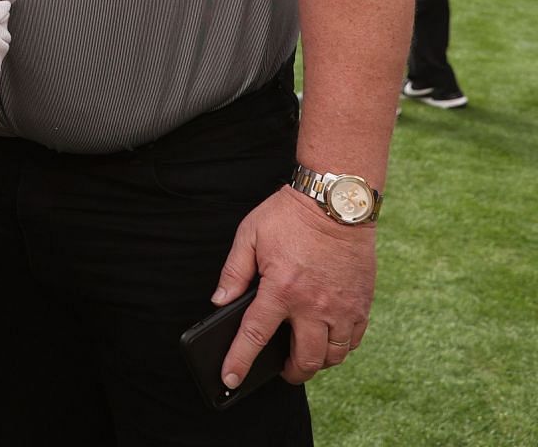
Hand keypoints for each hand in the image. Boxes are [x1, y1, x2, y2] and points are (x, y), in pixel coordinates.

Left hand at [212, 186, 375, 387]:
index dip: (239, 362)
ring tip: (305, 357)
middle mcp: (315, 306)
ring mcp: (343, 308)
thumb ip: (233, 272)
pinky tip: (329, 341)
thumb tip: (219, 301)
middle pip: (305, 359)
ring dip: (318, 363)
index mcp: (281, 290)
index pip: (255, 337)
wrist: (336, 202)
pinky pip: (354, 340)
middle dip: (291, 373)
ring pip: (334, 356)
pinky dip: (341, 348)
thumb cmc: (290, 216)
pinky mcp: (362, 304)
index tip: (230, 380)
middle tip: (281, 371)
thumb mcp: (249, 236)